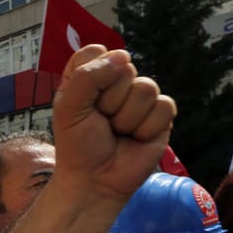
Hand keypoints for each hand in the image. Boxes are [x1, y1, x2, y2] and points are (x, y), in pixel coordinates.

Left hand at [52, 46, 175, 203]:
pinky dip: (146, 128)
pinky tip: (135, 139)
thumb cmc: (78, 145)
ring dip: (127, 117)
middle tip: (100, 121)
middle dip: (109, 100)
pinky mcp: (160, 117)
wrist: (95, 181)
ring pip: (146, 87)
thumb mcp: (69, 108)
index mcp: (89, 76)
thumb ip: (87, 76)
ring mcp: (139, 99)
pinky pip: (163, 106)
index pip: (96, 52)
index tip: (82, 100)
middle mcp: (115, 83)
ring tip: (117, 132)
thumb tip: (122, 57)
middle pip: (124, 67)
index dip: (91, 74)